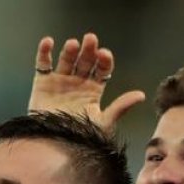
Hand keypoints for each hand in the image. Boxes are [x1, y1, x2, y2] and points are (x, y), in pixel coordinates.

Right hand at [27, 33, 144, 134]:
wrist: (53, 143)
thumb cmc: (80, 135)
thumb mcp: (103, 122)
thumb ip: (120, 107)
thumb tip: (141, 95)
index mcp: (94, 90)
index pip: (102, 70)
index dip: (103, 61)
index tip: (104, 54)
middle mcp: (78, 82)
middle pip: (85, 61)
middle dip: (88, 50)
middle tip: (91, 39)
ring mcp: (60, 81)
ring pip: (66, 60)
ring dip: (70, 50)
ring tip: (73, 44)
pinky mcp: (42, 82)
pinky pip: (43, 64)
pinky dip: (44, 52)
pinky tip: (48, 42)